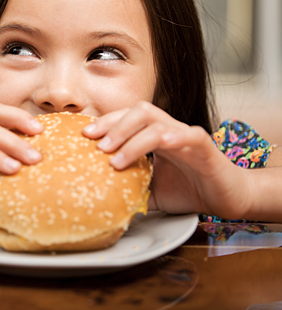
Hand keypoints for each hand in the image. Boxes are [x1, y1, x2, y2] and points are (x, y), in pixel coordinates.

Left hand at [82, 102, 250, 219]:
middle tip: (95, 144)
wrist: (227, 199)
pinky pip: (188, 135)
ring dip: (132, 139)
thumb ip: (130, 190)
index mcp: (154, 136)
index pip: (126, 118)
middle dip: (114, 125)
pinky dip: (172, 137)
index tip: (84, 135)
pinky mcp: (205, 147)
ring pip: (157, 123)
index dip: (105, 123)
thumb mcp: (151, 192)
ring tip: (114, 159)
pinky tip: (159, 147)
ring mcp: (186, 136)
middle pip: (138, 112)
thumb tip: (102, 200)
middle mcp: (168, 130)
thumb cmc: (189, 191)